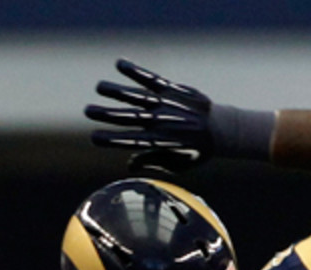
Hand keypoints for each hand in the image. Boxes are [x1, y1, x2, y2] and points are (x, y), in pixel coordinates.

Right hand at [85, 58, 214, 174]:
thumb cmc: (195, 152)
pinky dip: (135, 71)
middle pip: (129, 118)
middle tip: (88, 111)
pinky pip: (151, 79)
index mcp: (158, 143)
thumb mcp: (177, 165)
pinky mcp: (172, 89)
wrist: (222, 129)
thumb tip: (130, 165)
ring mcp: (165, 104)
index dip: (111, 139)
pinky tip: (119, 64)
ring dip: (117, 91)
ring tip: (99, 87)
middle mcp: (160, 123)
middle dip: (107, 114)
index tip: (94, 137)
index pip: (129, 141)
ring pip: (137, 97)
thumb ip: (153, 163)